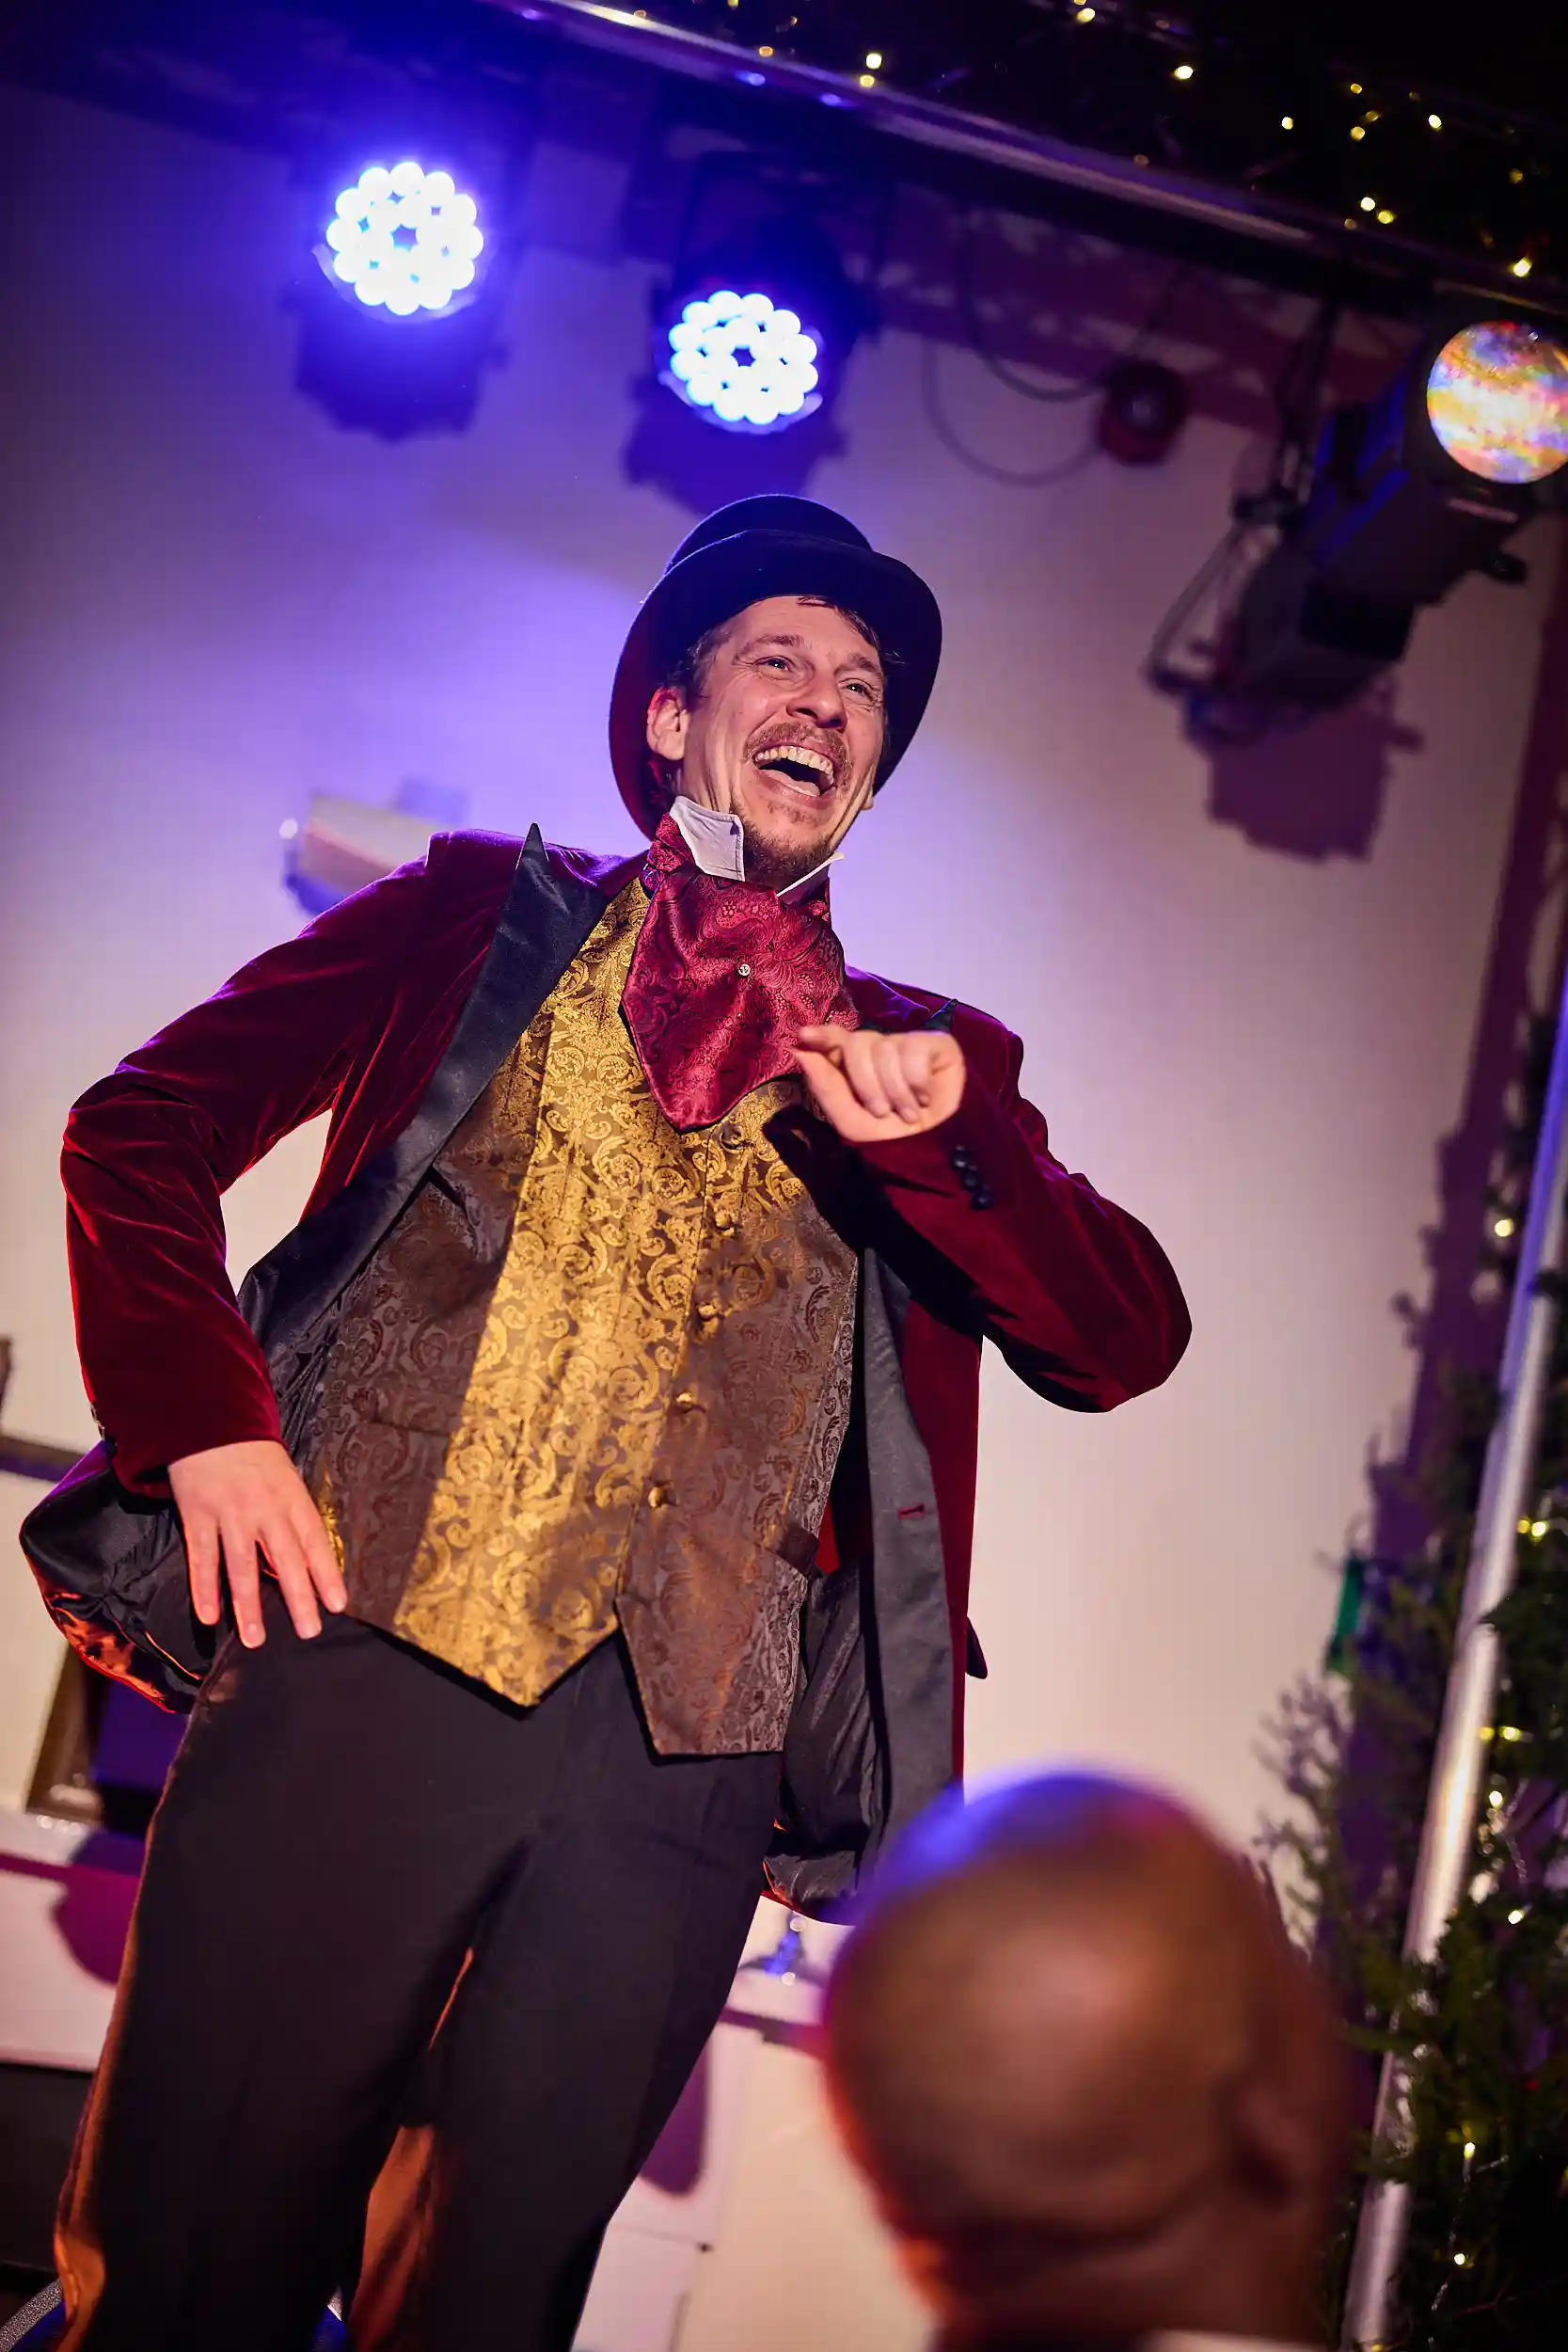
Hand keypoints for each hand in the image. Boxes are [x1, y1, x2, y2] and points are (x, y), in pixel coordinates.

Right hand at [168, 1438, 346, 1647]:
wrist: (211, 1421)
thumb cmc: (254, 1455)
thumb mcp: (285, 1478)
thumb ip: (292, 1518)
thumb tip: (304, 1562)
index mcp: (291, 1498)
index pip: (315, 1541)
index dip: (327, 1573)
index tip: (338, 1604)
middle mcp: (264, 1509)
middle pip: (285, 1559)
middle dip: (298, 1598)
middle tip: (308, 1631)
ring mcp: (230, 1513)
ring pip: (242, 1566)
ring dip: (248, 1606)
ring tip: (255, 1639)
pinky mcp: (198, 1515)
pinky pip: (202, 1557)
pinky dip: (204, 1588)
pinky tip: (209, 1616)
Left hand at [795, 1024, 965, 1144]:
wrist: (936, 1147)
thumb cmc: (891, 1136)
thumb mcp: (851, 1119)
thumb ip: (825, 1086)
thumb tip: (798, 1049)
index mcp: (854, 1064)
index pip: (835, 1039)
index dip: (822, 1034)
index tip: (805, 1034)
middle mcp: (878, 1049)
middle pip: (857, 1043)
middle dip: (865, 1083)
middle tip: (881, 1112)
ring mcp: (905, 1043)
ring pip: (884, 1048)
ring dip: (894, 1090)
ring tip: (908, 1114)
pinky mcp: (935, 1043)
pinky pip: (913, 1049)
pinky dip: (916, 1080)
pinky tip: (924, 1098)